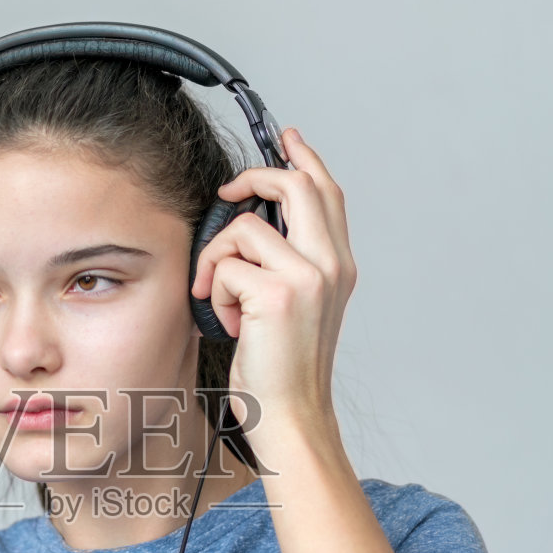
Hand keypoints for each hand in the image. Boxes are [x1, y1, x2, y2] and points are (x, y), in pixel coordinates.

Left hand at [191, 126, 357, 445]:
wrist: (291, 415)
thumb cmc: (283, 369)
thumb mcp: (296, 306)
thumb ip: (288, 262)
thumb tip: (255, 222)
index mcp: (338, 266)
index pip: (328, 193)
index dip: (305, 159)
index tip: (286, 137)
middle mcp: (330, 265)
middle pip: (295, 185)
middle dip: (252, 180)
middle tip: (227, 194)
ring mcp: (307, 278)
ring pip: (243, 228)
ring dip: (217, 260)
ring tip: (224, 299)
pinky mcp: (276, 294)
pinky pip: (225, 266)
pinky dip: (215, 293)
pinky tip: (231, 324)